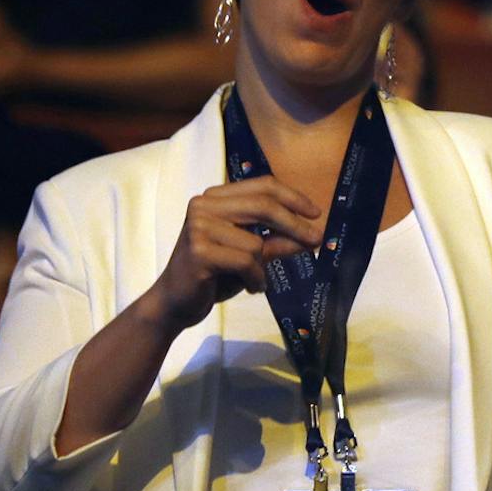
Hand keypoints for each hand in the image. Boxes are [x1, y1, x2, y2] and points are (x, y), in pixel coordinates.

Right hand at [148, 179, 323, 332]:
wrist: (174, 305)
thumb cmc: (214, 276)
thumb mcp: (251, 254)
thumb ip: (277, 241)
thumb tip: (314, 235)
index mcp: (214, 198)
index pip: (263, 186)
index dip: (293, 197)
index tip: (316, 213)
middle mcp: (203, 206)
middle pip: (264, 205)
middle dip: (296, 224)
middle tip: (317, 240)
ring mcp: (198, 227)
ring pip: (256, 241)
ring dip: (263, 266)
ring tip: (254, 278)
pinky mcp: (198, 252)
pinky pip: (246, 262)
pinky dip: (255, 278)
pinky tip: (250, 287)